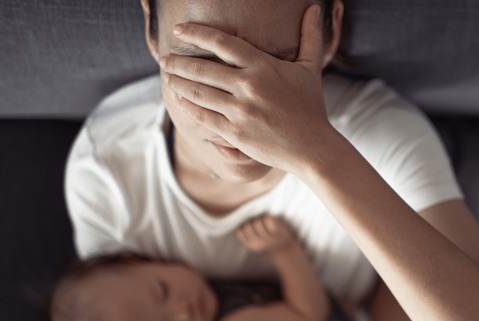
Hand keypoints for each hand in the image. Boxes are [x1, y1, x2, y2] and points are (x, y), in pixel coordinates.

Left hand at [159, 5, 342, 172]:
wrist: (312, 147)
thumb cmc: (311, 106)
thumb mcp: (310, 69)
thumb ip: (310, 37)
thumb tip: (314, 8)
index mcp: (264, 66)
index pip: (222, 43)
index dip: (196, 33)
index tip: (179, 31)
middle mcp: (249, 86)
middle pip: (202, 68)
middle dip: (177, 62)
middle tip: (164, 59)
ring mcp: (240, 111)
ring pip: (197, 92)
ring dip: (177, 83)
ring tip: (167, 77)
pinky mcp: (234, 132)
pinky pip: (203, 116)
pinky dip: (187, 106)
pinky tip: (179, 99)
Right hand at [236, 215, 294, 253]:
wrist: (286, 251)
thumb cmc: (268, 243)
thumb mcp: (255, 242)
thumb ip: (248, 234)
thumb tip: (241, 218)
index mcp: (251, 246)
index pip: (239, 232)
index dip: (243, 226)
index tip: (249, 226)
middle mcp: (259, 244)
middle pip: (247, 226)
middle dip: (251, 221)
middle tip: (258, 223)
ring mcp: (269, 239)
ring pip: (257, 222)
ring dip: (260, 219)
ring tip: (265, 222)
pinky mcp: (278, 232)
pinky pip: (268, 220)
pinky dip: (269, 218)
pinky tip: (272, 222)